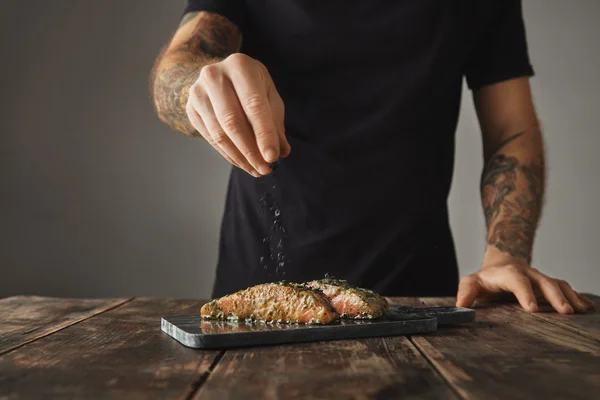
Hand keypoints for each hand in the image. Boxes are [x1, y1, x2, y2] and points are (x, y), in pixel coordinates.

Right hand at [186, 53, 289, 176]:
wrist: (217, 75)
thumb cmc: (250, 85)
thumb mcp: (268, 95)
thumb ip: (275, 122)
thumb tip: (282, 151)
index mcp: (240, 66)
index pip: (253, 105)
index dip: (263, 133)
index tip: (272, 157)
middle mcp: (214, 76)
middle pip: (232, 121)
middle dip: (250, 150)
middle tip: (265, 169)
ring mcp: (198, 92)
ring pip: (219, 134)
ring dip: (240, 157)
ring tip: (256, 169)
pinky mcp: (191, 109)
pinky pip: (211, 138)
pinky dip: (229, 154)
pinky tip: (242, 163)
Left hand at [456, 258, 595, 313]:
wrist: (502, 263)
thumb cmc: (487, 278)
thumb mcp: (472, 282)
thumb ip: (466, 292)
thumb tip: (460, 306)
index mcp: (508, 274)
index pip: (517, 281)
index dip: (525, 293)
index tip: (533, 309)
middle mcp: (528, 274)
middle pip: (544, 282)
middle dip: (555, 296)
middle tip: (565, 312)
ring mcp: (541, 279)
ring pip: (558, 284)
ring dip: (570, 297)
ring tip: (581, 311)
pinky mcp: (549, 285)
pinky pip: (566, 289)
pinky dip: (577, 297)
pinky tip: (588, 308)